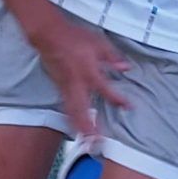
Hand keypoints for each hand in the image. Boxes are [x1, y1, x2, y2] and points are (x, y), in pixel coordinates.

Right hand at [27, 16, 131, 139]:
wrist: (49, 35)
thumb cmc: (74, 37)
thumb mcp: (98, 43)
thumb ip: (112, 57)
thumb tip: (126, 68)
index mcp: (88, 72)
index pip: (106, 90)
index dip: (118, 100)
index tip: (128, 107)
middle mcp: (76, 84)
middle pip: (83, 110)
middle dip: (90, 128)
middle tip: (97, 142)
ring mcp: (65, 88)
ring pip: (72, 112)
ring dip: (79, 128)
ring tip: (86, 142)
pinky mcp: (59, 88)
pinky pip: (66, 107)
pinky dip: (71, 119)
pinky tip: (76, 127)